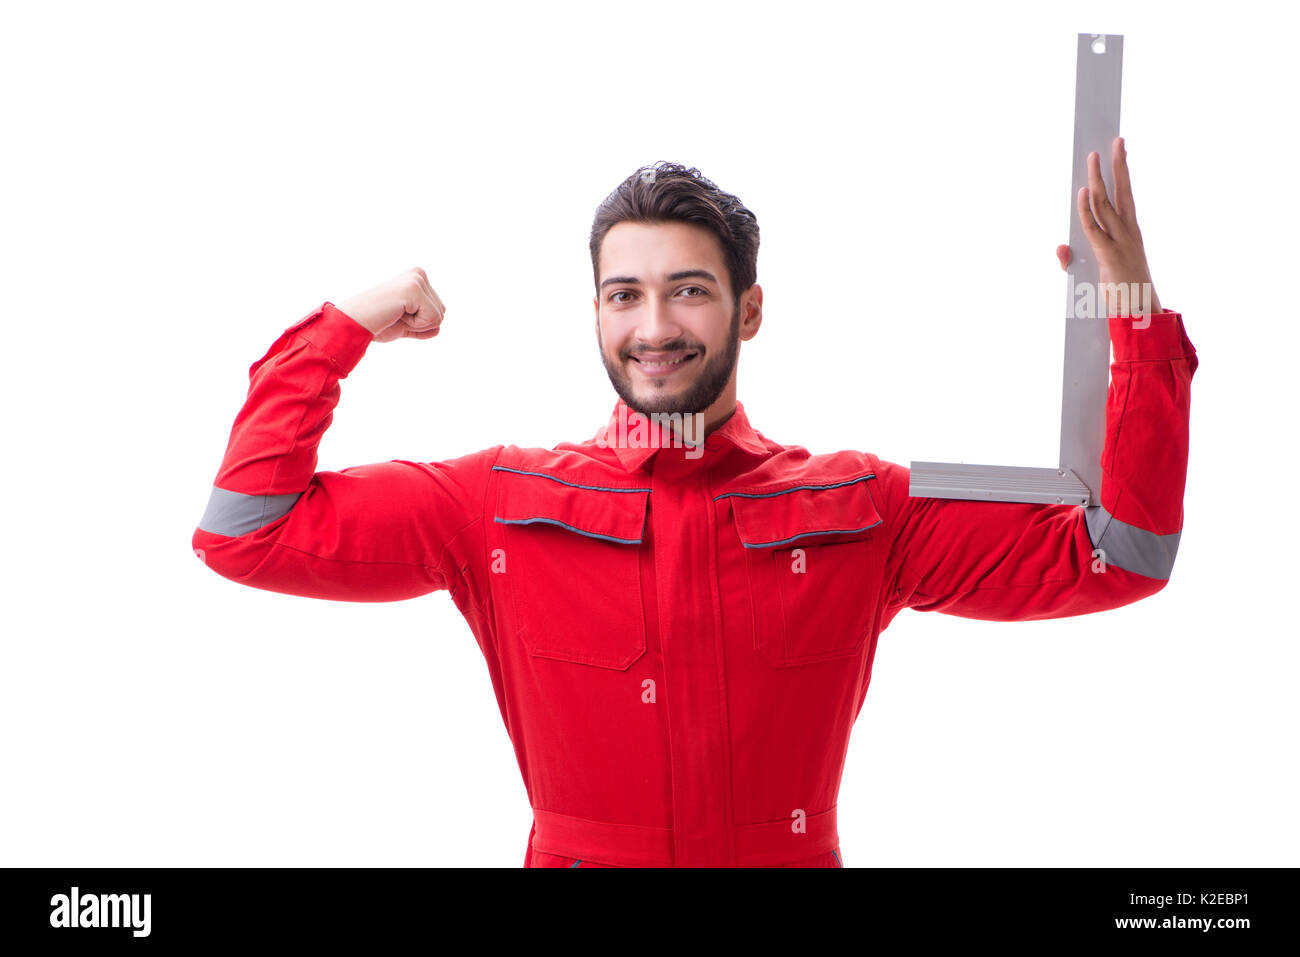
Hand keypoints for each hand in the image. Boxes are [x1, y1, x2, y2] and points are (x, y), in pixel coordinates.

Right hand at [334, 267, 446, 342]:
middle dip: (420, 324)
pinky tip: (395, 315)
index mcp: (418, 278)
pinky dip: (415, 326)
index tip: (398, 316)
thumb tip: (439, 328)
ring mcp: (416, 279)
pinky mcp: (413, 289)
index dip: (420, 324)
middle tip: (395, 317)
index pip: (439, 311)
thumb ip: (422, 324)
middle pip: (442, 313)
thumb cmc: (376, 323)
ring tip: (394, 315)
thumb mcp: (405, 324)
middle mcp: (419, 274)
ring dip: (417, 325)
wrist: (353, 323)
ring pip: (439, 317)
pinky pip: (432, 319)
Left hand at [1054, 136, 1161, 316]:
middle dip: (1117, 164)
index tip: (1120, 149)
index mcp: (1131, 230)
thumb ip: (1074, 257)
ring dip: (1096, 179)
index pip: (1127, 193)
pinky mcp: (1109, 254)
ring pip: (1105, 203)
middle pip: (1121, 190)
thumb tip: (1059, 247)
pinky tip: (1081, 193)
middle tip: (1115, 141)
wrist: (1139, 313)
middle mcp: (1129, 230)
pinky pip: (1094, 228)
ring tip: (1092, 158)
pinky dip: (1086, 210)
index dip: (1123, 170)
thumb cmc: (1121, 291)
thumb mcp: (1098, 270)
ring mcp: (1121, 241)